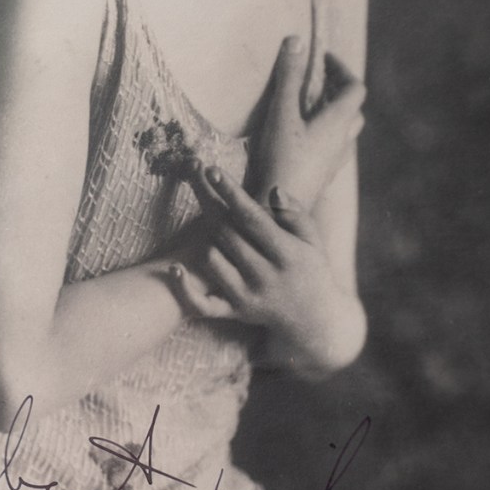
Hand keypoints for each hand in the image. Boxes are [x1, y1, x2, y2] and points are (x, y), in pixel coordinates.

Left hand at [170, 164, 362, 371]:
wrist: (314, 320)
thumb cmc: (311, 268)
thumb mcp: (313, 240)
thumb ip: (295, 213)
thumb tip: (274, 189)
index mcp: (287, 254)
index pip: (252, 218)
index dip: (230, 193)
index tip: (212, 170)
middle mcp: (266, 276)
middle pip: (228, 234)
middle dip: (210, 203)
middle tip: (197, 174)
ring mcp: (248, 296)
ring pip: (214, 260)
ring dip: (208, 237)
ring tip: (212, 220)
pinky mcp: (235, 313)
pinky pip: (204, 305)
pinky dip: (185, 289)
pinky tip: (175, 268)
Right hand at [248, 36, 365, 209]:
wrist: (277, 210)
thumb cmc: (280, 158)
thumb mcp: (281, 113)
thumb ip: (288, 76)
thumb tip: (296, 40)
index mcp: (338, 122)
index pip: (355, 88)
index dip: (342, 69)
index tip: (322, 59)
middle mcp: (342, 142)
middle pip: (353, 111)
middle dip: (338, 92)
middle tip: (315, 82)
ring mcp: (333, 162)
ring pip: (344, 133)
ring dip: (332, 115)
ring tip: (308, 108)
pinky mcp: (321, 176)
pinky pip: (332, 150)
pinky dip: (323, 136)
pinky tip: (302, 140)